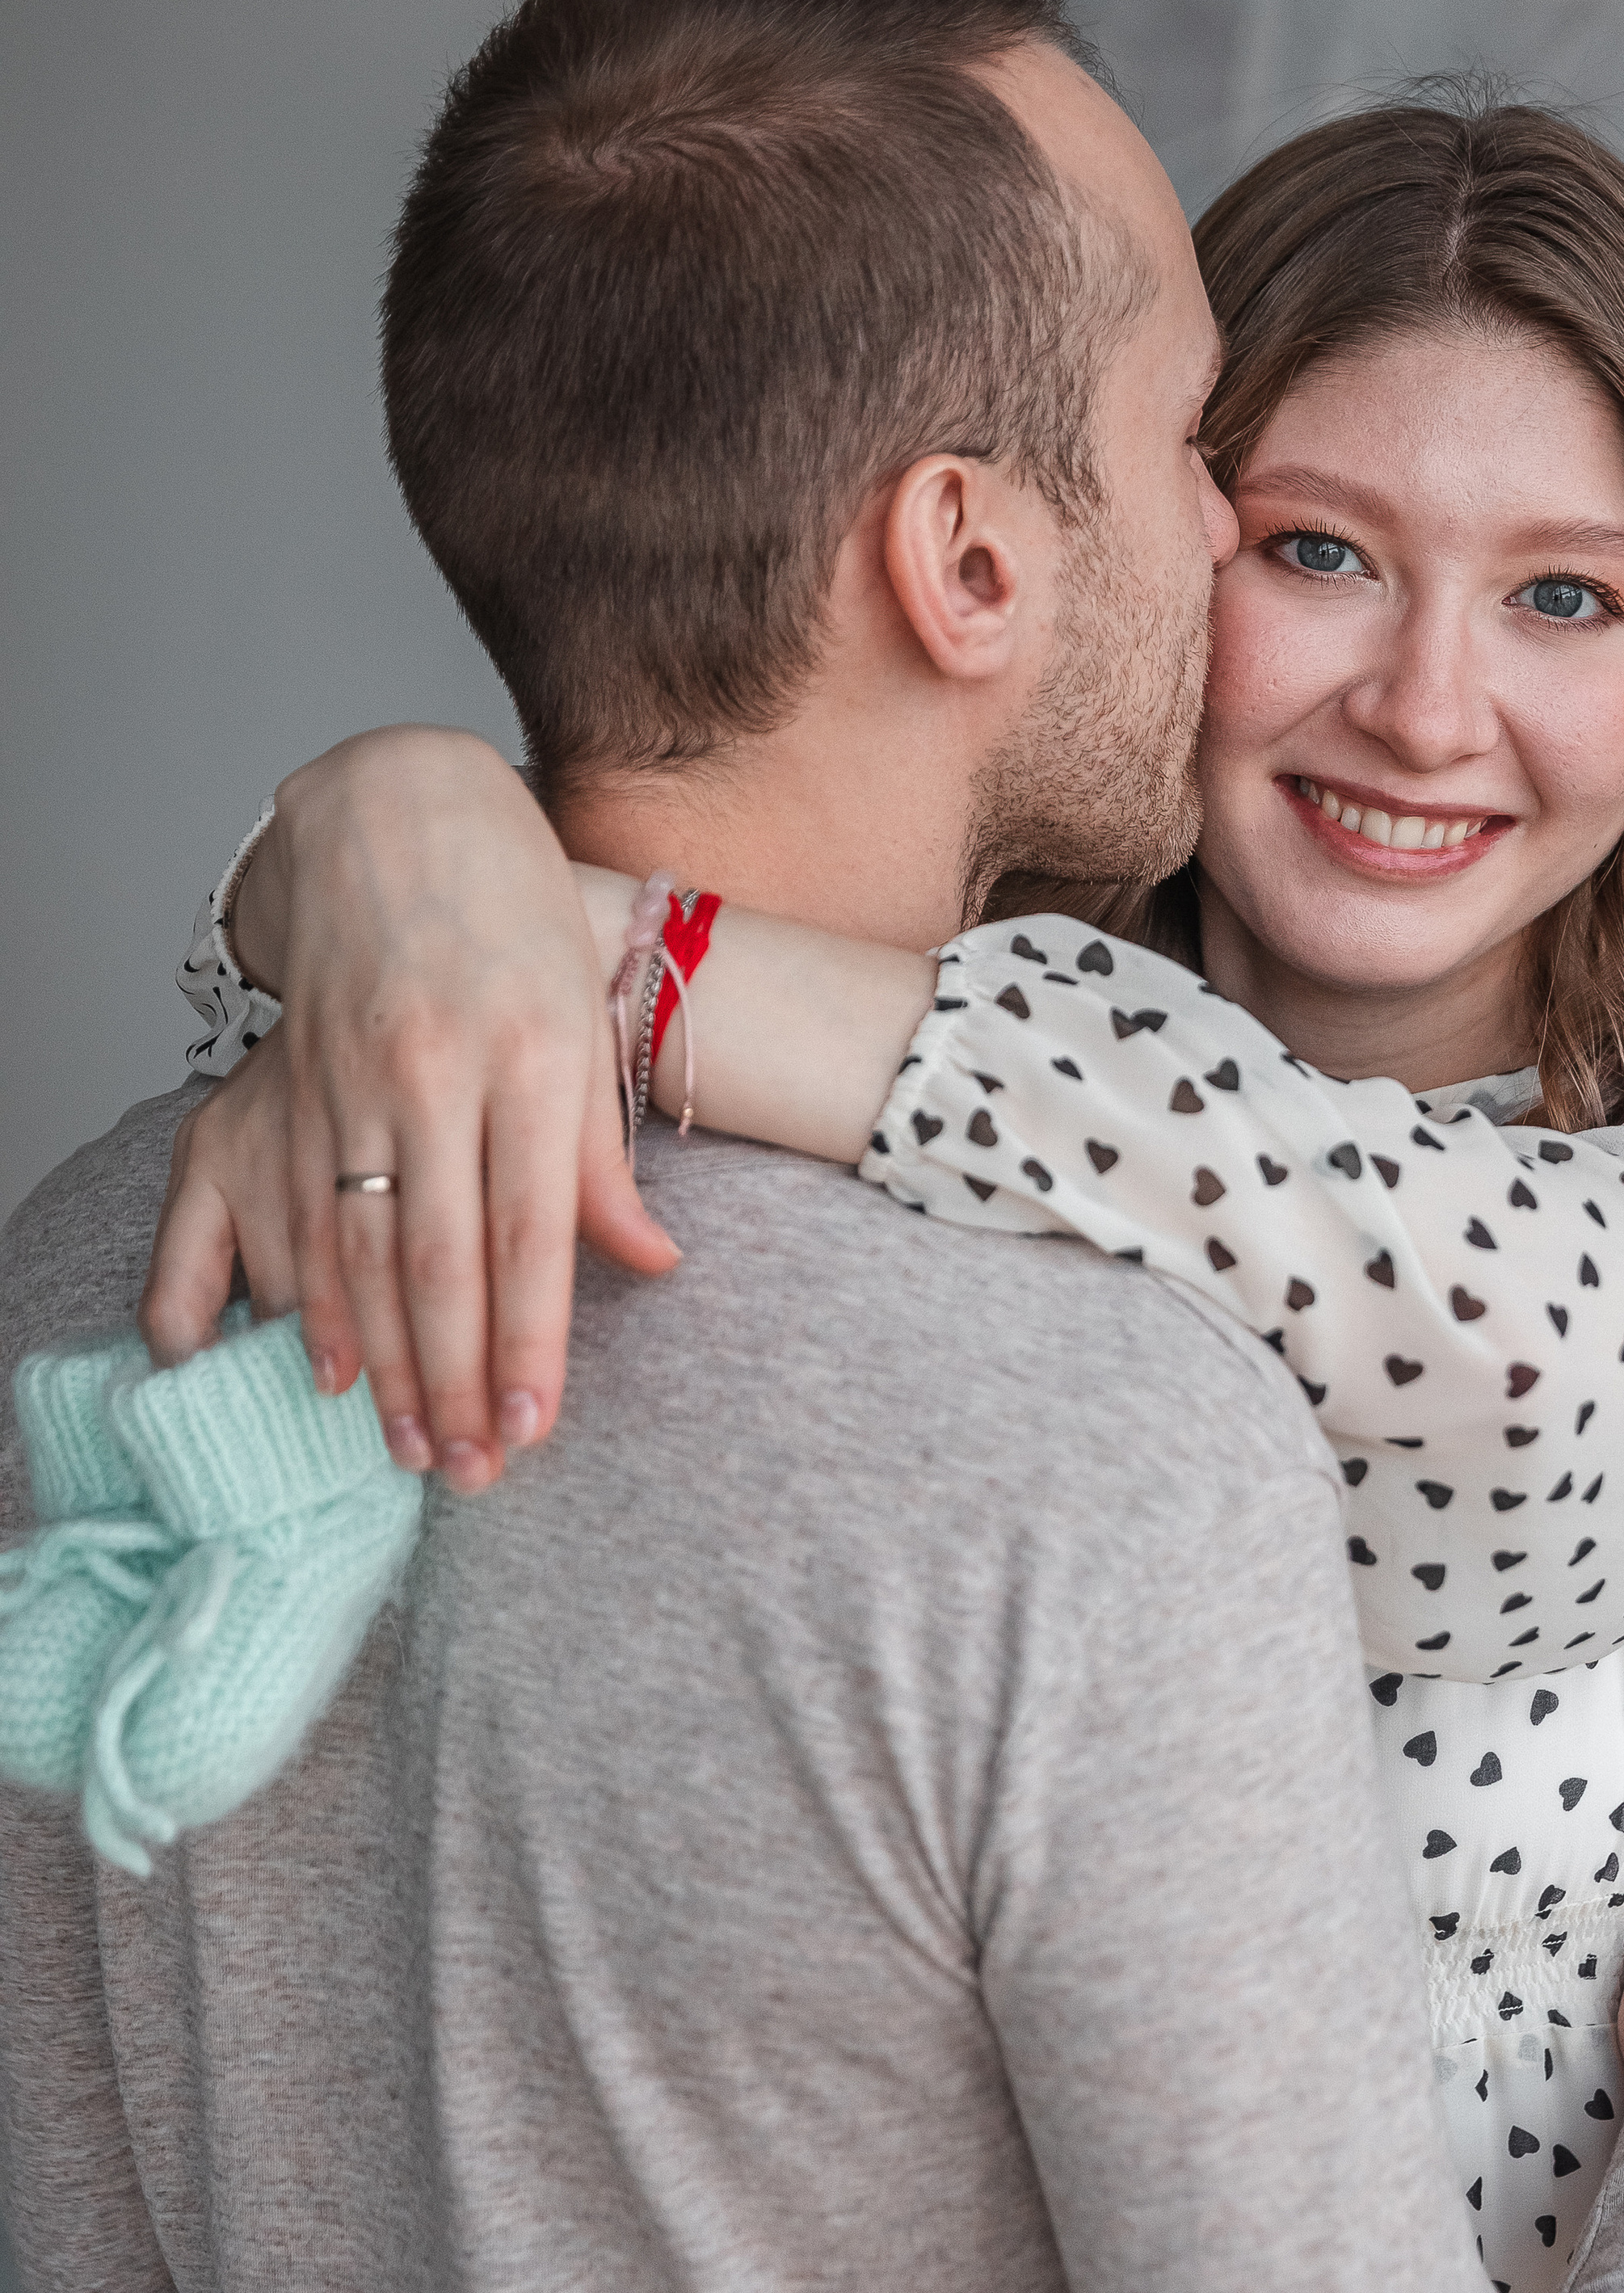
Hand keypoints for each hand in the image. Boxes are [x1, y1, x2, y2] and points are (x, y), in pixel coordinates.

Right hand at [139, 729, 678, 1485]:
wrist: (398, 819)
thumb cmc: (517, 926)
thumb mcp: (586, 1024)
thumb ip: (603, 1157)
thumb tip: (654, 1265)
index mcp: (533, 1058)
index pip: (532, 1231)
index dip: (533, 1341)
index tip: (535, 1428)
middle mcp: (440, 1074)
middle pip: (447, 1261)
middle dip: (460, 1381)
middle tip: (476, 1474)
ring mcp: (360, 1080)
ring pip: (369, 1252)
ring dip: (391, 1366)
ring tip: (414, 1449)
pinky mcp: (300, 1084)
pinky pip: (307, 1218)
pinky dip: (320, 1304)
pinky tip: (335, 1373)